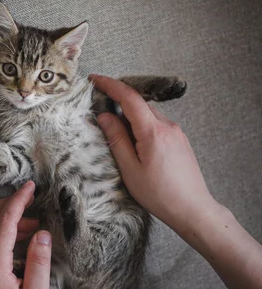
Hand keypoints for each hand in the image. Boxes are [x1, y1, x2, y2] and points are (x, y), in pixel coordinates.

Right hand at [90, 75, 218, 234]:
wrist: (193, 209)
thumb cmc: (160, 194)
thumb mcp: (130, 169)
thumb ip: (117, 140)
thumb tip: (104, 116)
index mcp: (153, 131)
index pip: (129, 97)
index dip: (110, 85)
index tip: (94, 80)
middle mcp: (168, 126)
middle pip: (138, 104)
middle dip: (118, 102)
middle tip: (99, 109)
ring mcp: (176, 132)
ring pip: (148, 114)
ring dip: (130, 117)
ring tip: (117, 134)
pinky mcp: (180, 140)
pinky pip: (157, 124)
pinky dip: (142, 126)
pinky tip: (135, 144)